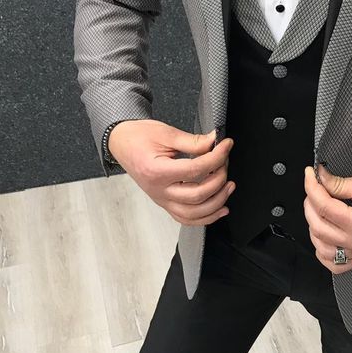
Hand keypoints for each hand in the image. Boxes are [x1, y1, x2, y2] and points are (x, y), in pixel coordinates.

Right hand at [108, 119, 235, 225]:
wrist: (122, 143)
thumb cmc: (139, 137)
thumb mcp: (166, 133)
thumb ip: (193, 142)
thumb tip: (214, 143)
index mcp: (157, 171)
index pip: (195, 170)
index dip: (216, 158)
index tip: (226, 146)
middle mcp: (159, 191)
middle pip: (197, 195)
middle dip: (219, 179)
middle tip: (225, 163)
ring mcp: (161, 200)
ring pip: (194, 213)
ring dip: (217, 202)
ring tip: (229, 186)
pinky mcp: (165, 203)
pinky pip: (186, 219)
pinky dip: (206, 218)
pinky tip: (220, 209)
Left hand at [303, 163, 351, 272]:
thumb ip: (340, 184)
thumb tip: (320, 179)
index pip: (324, 207)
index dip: (312, 187)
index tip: (310, 175)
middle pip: (318, 227)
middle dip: (310, 204)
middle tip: (313, 188)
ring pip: (321, 247)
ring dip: (313, 227)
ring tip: (317, 208)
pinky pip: (335, 264)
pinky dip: (323, 252)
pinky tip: (323, 235)